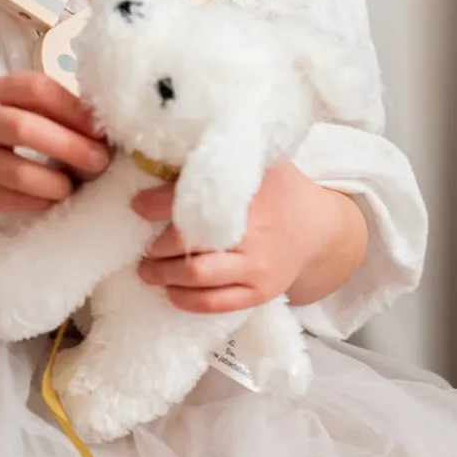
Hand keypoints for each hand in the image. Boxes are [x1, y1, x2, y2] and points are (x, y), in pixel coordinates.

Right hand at [0, 72, 109, 215]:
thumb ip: (33, 105)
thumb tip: (96, 125)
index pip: (35, 89)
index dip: (72, 107)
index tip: (100, 126)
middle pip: (27, 129)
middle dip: (72, 146)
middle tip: (101, 161)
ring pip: (19, 173)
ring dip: (56, 182)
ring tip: (74, 185)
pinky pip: (11, 201)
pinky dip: (38, 201)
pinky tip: (51, 198)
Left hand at [133, 161, 364, 313]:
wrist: (320, 230)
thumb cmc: (280, 191)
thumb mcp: (259, 164)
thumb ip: (220, 160)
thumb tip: (164, 152)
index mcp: (249, 192)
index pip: (190, 198)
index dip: (155, 204)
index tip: (136, 205)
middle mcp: (254, 230)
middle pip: (188, 240)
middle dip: (156, 246)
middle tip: (143, 245)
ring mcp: (258, 265)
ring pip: (196, 275)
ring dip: (162, 275)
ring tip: (147, 270)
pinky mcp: (261, 292)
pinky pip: (215, 303)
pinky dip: (185, 300)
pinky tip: (171, 291)